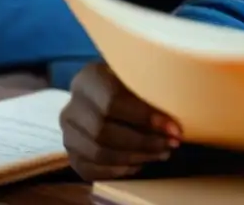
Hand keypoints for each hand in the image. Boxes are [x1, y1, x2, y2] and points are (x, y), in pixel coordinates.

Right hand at [59, 63, 180, 180]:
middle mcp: (71, 106)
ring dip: (135, 157)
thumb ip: (151, 87)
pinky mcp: (71, 154)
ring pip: (98, 153)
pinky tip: (141, 163)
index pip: (112, 101)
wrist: (107, 92)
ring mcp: (67, 133)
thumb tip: (175, 115)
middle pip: (103, 131)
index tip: (174, 127)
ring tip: (162, 153)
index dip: (144, 117)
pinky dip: (118, 170)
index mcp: (88, 78)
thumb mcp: (139, 74)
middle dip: (143, 142)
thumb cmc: (132, 80)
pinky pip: (91, 169)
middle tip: (171, 144)